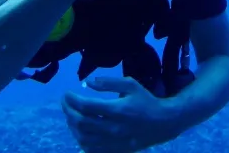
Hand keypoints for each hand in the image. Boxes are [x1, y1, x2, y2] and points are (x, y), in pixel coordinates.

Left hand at [61, 77, 179, 152]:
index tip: (67, 93)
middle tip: (65, 102)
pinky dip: (81, 140)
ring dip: (72, 126)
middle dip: (68, 111)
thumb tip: (87, 82)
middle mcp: (114, 128)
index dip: (72, 100)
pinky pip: (91, 149)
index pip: (86, 106)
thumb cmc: (146, 101)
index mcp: (118, 110)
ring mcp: (114, 142)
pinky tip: (79, 130)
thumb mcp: (131, 85)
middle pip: (82, 122)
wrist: (163, 123)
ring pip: (83, 137)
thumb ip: (109, 82)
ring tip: (70, 115)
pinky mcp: (115, 150)